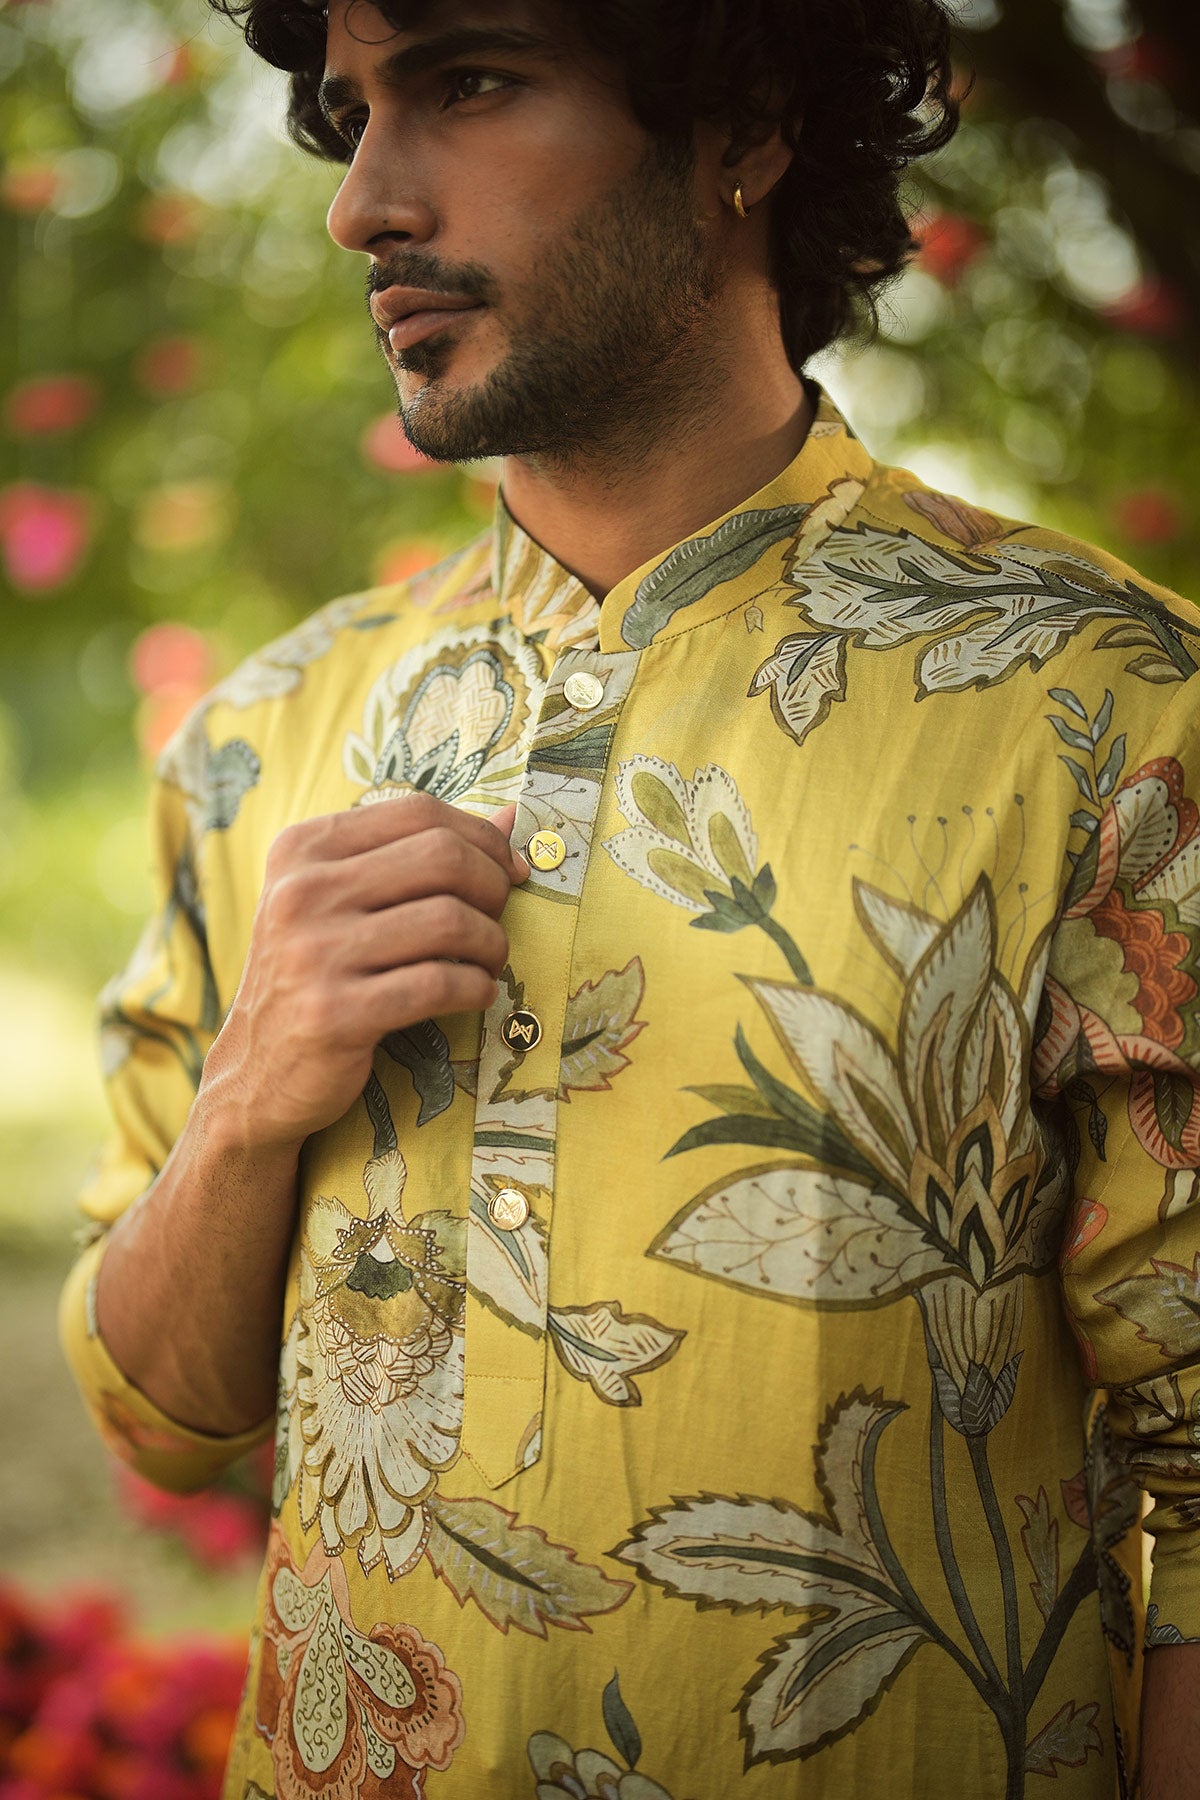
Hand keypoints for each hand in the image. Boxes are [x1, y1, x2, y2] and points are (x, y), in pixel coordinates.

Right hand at [201, 793, 527, 1153]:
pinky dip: (476, 987)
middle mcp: (300, 892)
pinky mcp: (334, 1014)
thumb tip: (512, 816)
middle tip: (498, 918)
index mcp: (301, 849)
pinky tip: (475, 994)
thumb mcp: (342, 901)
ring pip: (449, 920)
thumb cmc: (314, 974)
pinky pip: (438, 984)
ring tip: (488, 961)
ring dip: (491, 943)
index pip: (416, 812)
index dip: (481, 837)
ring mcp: (314, 953)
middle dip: (493, 887)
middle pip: (441, 857)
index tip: (508, 869)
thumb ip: (416, 854)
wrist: (256, 1073)